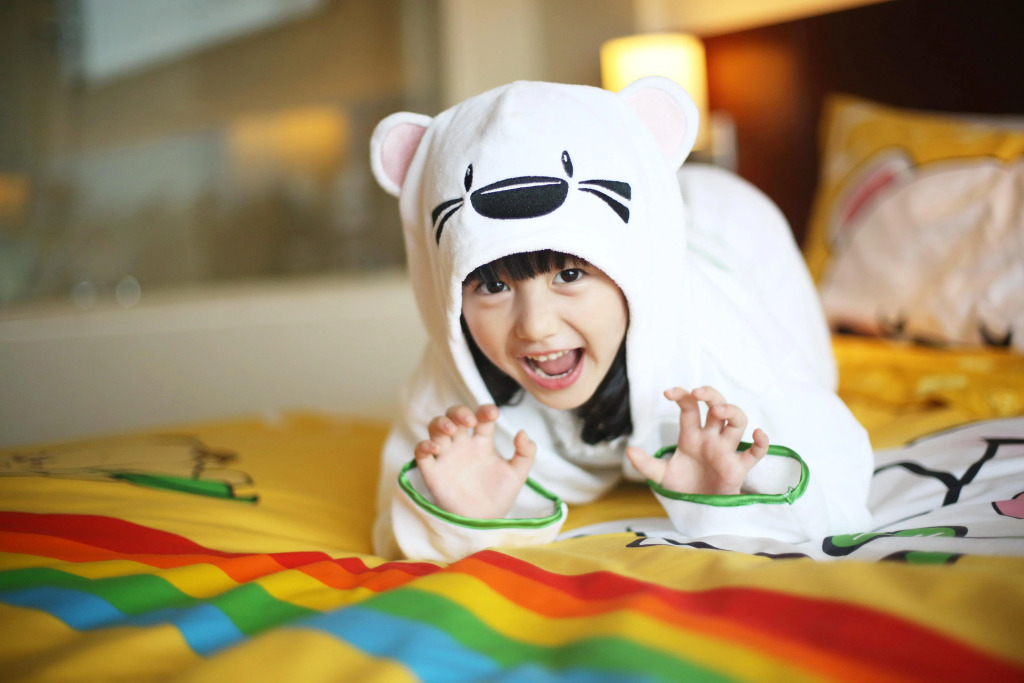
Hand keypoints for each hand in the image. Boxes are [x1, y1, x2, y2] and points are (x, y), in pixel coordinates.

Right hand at [413, 404, 535, 518]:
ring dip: (440, 423)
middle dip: (459, 412)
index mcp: (482, 442)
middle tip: (470, 420)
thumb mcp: (518, 474)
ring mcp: (446, 457)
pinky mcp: (433, 472)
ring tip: (452, 430)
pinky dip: (424, 446)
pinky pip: (421, 453)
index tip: (493, 413)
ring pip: (435, 428)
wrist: (485, 521)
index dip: (485, 410)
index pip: (481, 417)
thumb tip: (522, 432)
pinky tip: (435, 447)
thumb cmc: (500, 496)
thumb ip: (526, 453)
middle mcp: (462, 445)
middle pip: (453, 416)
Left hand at [626, 386, 767, 494]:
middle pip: (717, 406)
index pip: (689, 408)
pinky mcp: (738, 467)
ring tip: (718, 411)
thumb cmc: (684, 488)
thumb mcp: (661, 476)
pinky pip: (755, 452)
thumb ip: (647, 464)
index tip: (668, 393)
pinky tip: (759, 434)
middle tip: (698, 393)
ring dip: (731, 411)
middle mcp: (711, 438)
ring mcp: (726, 450)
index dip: (681, 396)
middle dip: (710, 395)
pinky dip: (761, 443)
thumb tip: (629, 450)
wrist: (698, 510)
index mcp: (691, 435)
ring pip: (737, 421)